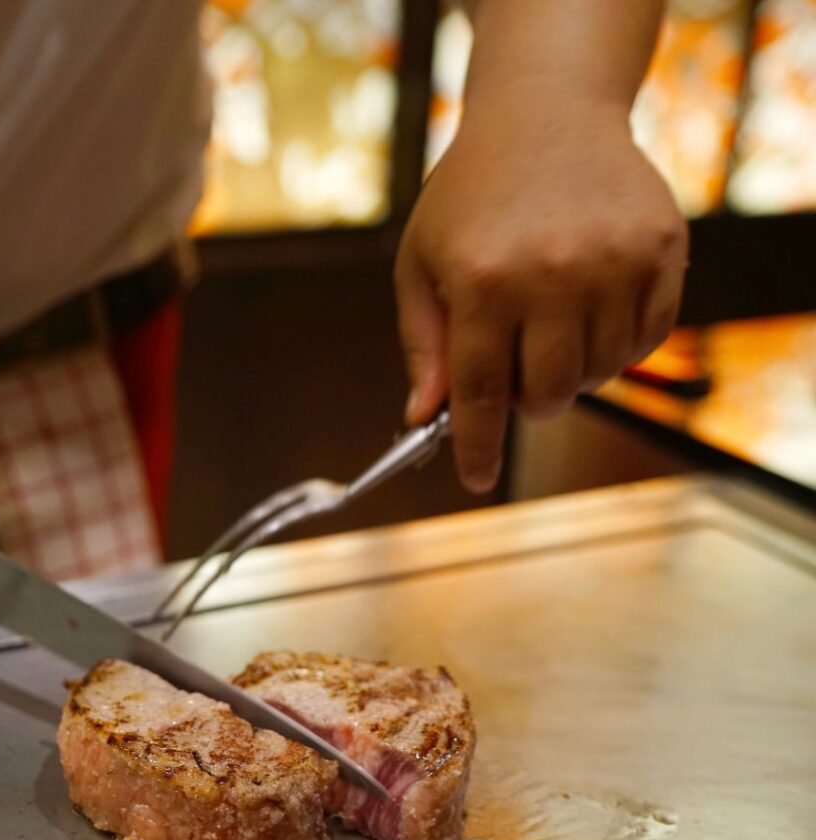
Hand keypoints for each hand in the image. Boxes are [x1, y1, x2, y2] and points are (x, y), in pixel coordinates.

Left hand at [395, 94, 687, 492]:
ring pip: (600, 373)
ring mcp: (615, 262)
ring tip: (550, 325)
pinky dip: (617, 346)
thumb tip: (425, 417)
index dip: (477, 447)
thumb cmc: (470, 198)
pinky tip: (591, 310)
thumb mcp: (422, 264)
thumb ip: (424, 345)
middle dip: (527, 402)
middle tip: (515, 370)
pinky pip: (645, 340)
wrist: (545, 114)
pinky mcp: (661, 250)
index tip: (474, 480)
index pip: (481, 393)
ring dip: (572, 371)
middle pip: (548, 395)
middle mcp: (553, 274)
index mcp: (484, 281)